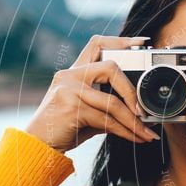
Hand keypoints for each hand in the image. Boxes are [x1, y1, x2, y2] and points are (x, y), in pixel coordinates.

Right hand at [25, 35, 160, 152]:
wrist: (39, 145)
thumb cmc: (64, 128)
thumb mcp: (88, 111)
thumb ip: (108, 105)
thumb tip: (141, 113)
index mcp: (75, 72)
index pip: (97, 44)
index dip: (121, 41)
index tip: (142, 41)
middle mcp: (70, 75)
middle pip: (110, 67)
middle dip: (131, 91)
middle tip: (144, 111)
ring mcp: (69, 90)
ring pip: (112, 102)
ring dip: (134, 121)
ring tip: (147, 133)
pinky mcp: (72, 108)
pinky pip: (107, 120)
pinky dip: (126, 131)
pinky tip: (136, 138)